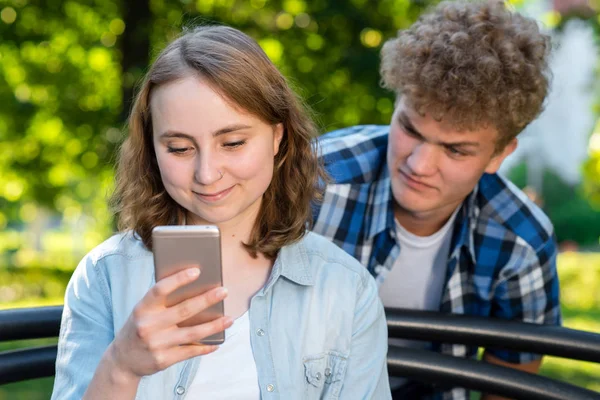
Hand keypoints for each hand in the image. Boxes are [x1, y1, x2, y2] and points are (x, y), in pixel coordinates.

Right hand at [108, 267, 231, 378]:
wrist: (122, 361)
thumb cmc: (139, 328)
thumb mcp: (143, 312)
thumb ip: (162, 302)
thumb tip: (196, 287)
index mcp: (142, 308)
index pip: (160, 289)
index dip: (179, 279)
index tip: (197, 271)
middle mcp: (148, 326)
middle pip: (184, 310)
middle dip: (207, 300)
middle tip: (224, 291)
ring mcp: (156, 344)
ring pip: (192, 333)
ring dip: (214, 326)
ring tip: (230, 319)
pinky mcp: (163, 360)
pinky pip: (190, 351)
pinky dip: (206, 347)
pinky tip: (217, 342)